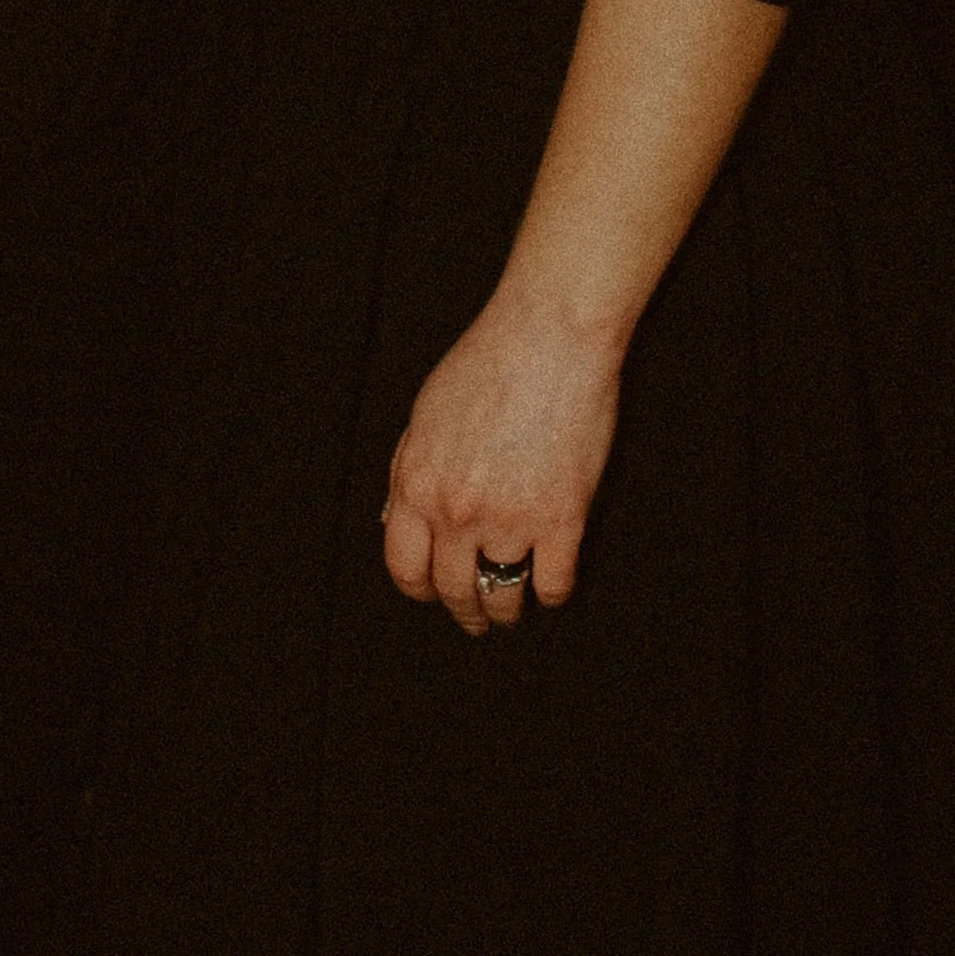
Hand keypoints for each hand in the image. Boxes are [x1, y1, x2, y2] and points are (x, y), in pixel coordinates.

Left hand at [383, 289, 622, 638]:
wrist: (549, 337)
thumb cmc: (488, 363)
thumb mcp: (424, 414)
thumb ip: (406, 470)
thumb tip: (392, 520)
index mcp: (416, 484)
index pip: (405, 567)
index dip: (420, 589)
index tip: (434, 593)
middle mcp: (456, 511)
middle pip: (453, 590)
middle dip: (465, 612)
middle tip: (477, 619)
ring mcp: (509, 519)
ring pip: (502, 595)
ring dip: (506, 610)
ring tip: (513, 610)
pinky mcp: (562, 520)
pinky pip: (553, 584)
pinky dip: (551, 593)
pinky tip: (551, 586)